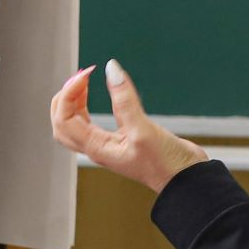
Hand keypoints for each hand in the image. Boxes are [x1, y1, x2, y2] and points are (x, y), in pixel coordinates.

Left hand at [48, 59, 208, 193]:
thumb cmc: (165, 164)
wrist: (186, 180)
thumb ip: (125, 100)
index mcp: (96, 149)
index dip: (69, 94)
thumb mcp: (144, 129)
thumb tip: (111, 69)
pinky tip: (102, 92)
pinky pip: (93, 121)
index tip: (86, 74)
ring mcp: (107, 144)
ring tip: (86, 81)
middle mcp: (97, 148)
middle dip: (65, 98)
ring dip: (74, 101)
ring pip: (75, 123)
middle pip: (62, 123)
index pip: (65, 119)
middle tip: (82, 77)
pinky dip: (90, 105)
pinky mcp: (120, 139)